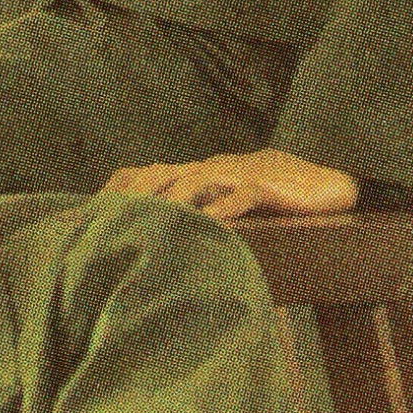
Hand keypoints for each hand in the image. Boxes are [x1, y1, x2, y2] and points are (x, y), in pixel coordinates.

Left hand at [104, 148, 359, 219]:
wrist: (324, 184)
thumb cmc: (270, 198)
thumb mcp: (225, 205)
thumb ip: (195, 215)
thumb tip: (159, 242)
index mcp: (195, 174)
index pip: (145, 177)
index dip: (117, 192)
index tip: (88, 213)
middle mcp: (208, 170)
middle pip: (159, 177)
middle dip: (131, 198)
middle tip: (106, 222)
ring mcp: (235, 175)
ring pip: (193, 183)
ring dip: (168, 203)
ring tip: (145, 224)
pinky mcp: (265, 186)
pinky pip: (240, 196)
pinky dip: (223, 209)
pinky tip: (209, 226)